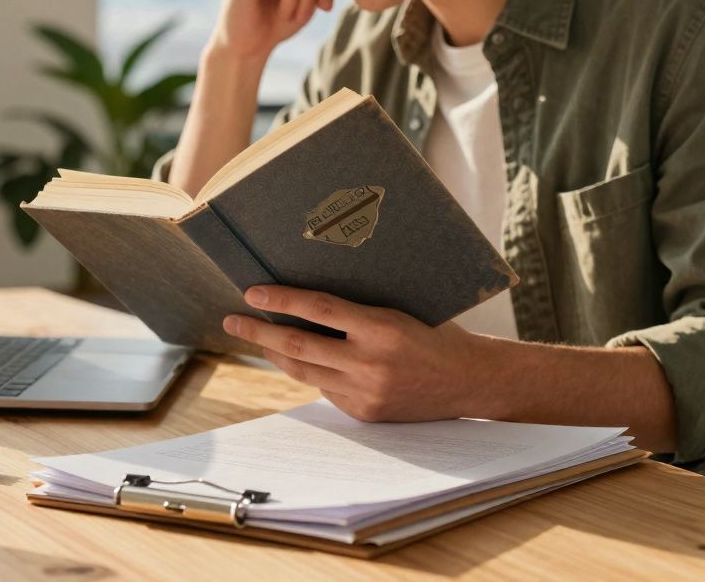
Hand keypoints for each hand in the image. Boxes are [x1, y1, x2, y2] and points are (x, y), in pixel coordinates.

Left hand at [222, 285, 495, 421]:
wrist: (472, 381)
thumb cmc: (436, 333)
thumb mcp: (401, 309)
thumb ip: (359, 309)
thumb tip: (305, 297)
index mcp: (382, 327)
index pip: (318, 309)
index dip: (281, 298)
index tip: (252, 291)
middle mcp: (370, 363)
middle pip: (297, 345)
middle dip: (258, 331)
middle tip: (232, 319)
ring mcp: (365, 392)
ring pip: (303, 370)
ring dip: (273, 352)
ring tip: (255, 336)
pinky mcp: (364, 413)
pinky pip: (323, 389)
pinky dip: (309, 371)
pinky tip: (298, 358)